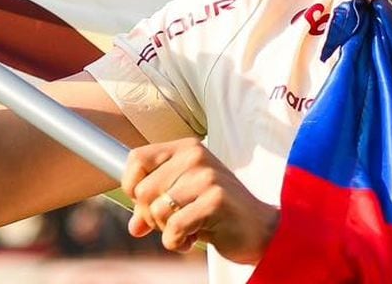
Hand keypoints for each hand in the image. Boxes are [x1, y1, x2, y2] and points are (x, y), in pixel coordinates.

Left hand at [123, 137, 278, 262]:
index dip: (130, 186)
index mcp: (187, 148)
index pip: (136, 158)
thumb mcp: (183, 201)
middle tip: (174, 223)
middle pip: (142, 191)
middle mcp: (196, 156)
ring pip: (156, 210)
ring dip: (167, 231)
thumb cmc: (218, 212)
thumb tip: (133, 226)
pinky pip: (174, 228)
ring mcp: (207, 176)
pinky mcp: (215, 200)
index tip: (145, 203)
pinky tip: (194, 239)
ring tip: (189, 229)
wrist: (260, 229)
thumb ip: (154, 206)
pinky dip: (177, 242)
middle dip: (151, 217)